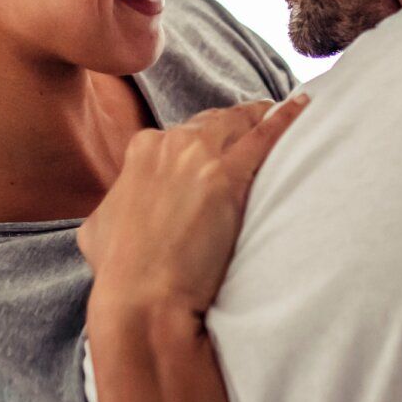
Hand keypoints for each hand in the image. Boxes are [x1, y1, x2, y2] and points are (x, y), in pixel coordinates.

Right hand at [77, 94, 310, 322]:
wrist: (142, 296)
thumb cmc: (120, 271)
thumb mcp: (99, 226)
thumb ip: (116, 203)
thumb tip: (118, 208)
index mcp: (141, 151)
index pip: (182, 132)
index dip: (202, 139)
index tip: (216, 145)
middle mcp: (170, 145)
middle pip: (214, 123)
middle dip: (235, 122)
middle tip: (257, 120)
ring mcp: (200, 157)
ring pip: (240, 123)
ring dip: (262, 115)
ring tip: (283, 110)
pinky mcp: (228, 178)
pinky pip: (265, 137)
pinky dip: (286, 119)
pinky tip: (303, 105)